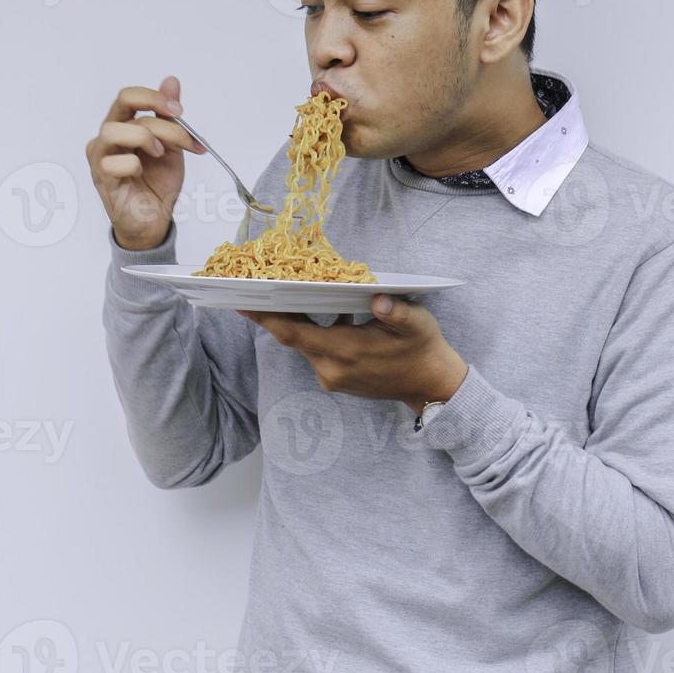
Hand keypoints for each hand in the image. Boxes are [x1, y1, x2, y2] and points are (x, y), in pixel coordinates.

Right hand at [86, 76, 207, 249]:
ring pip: (113, 130)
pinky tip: (141, 175)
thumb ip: (169, 117)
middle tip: (179, 128)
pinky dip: (134, 165)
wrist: (157, 219)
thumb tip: (171, 81)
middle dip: (157, 112)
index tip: (180, 109)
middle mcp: (108, 137)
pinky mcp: (101, 179)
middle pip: (122, 104)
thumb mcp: (173, 146)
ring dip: (145, 138)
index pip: (129, 96)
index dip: (154, 97)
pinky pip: (113, 162)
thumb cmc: (158, 183)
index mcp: (124, 125)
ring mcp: (101, 157)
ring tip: (160, 154)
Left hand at [236, 295, 468, 411]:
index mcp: (346, 351)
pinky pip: (316, 351)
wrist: (431, 386)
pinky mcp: (336, 380)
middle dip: (274, 312)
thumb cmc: (423, 349)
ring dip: (297, 320)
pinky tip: (325, 311)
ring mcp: (332, 378)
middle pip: (292, 337)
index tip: (242, 301)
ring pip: (304, 344)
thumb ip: (396, 311)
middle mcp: (332, 369)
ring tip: (289, 292)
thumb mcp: (416, 323)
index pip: (294, 334)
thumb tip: (378, 299)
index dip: (265, 318)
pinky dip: (313, 332)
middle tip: (256, 286)